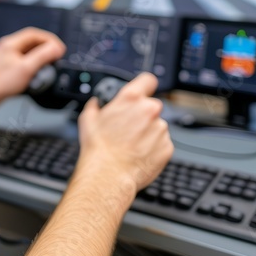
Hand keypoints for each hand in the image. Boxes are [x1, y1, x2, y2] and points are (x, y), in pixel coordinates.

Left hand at [0, 27, 65, 104]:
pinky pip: (22, 60)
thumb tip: (56, 47)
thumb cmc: (0, 83)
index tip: (59, 49)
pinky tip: (33, 74)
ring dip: (38, 57)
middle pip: (31, 41)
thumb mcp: (26, 68)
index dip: (50, 39)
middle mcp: (7, 47)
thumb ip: (43, 56)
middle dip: (45, 48)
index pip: (35, 34)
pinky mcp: (4, 66)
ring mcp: (5, 56)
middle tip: (55, 57)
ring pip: (27, 51)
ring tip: (46, 66)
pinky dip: (31, 64)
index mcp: (11, 43)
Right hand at [75, 73, 172, 193]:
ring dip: (149, 133)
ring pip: (158, 126)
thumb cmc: (98, 149)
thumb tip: (96, 103)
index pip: (147, 80)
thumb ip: (95, 106)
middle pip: (152, 107)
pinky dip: (154, 148)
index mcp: (131, 99)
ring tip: (132, 146)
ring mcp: (160, 129)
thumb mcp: (88, 119)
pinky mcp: (167, 147)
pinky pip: (163, 144)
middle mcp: (149, 110)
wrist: (108, 175)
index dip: (145, 86)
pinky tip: (139, 155)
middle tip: (130, 129)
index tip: (144, 91)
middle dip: (143, 116)